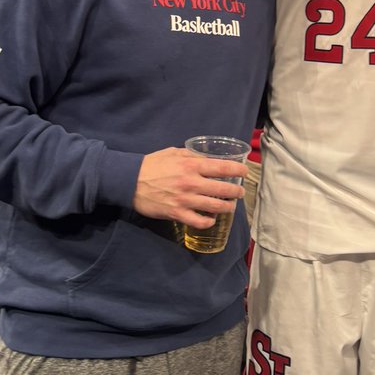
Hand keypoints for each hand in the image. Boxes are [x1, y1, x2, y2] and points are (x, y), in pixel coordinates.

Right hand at [132, 147, 246, 230]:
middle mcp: (191, 183)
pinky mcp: (176, 214)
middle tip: (240, 192)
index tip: (244, 172)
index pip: (222, 168)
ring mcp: (185, 200)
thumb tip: (206, 157)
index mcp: (191, 165)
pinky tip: (211, 220)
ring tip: (230, 206)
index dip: (237, 170)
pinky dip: (208, 222)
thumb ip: (191, 155)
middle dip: (235, 191)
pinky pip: (198, 221)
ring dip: (226, 207)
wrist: (129, 181)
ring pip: (214, 206)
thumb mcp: (173, 152)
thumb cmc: (152, 164)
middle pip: (222, 189)